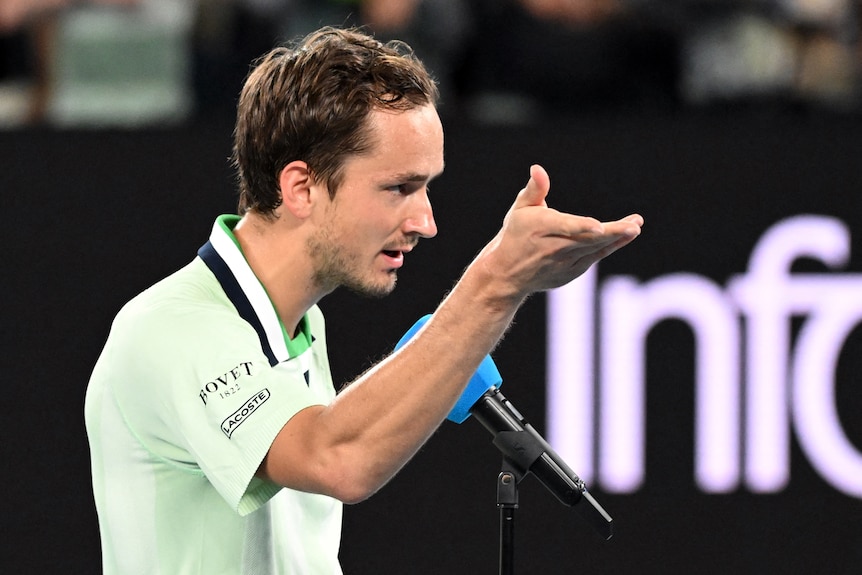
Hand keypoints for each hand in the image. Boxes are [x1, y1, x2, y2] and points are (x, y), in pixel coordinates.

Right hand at [479, 164, 641, 297]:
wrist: (507, 274)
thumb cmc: (516, 234)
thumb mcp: (520, 209)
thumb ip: (535, 189)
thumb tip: (538, 169)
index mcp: (541, 228)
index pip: (564, 227)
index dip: (582, 227)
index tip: (598, 225)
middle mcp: (553, 247)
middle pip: (587, 239)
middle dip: (612, 232)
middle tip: (634, 225)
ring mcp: (564, 263)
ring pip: (595, 249)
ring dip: (617, 237)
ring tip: (635, 226)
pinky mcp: (571, 273)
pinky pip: (594, 257)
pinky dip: (610, 247)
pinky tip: (625, 236)